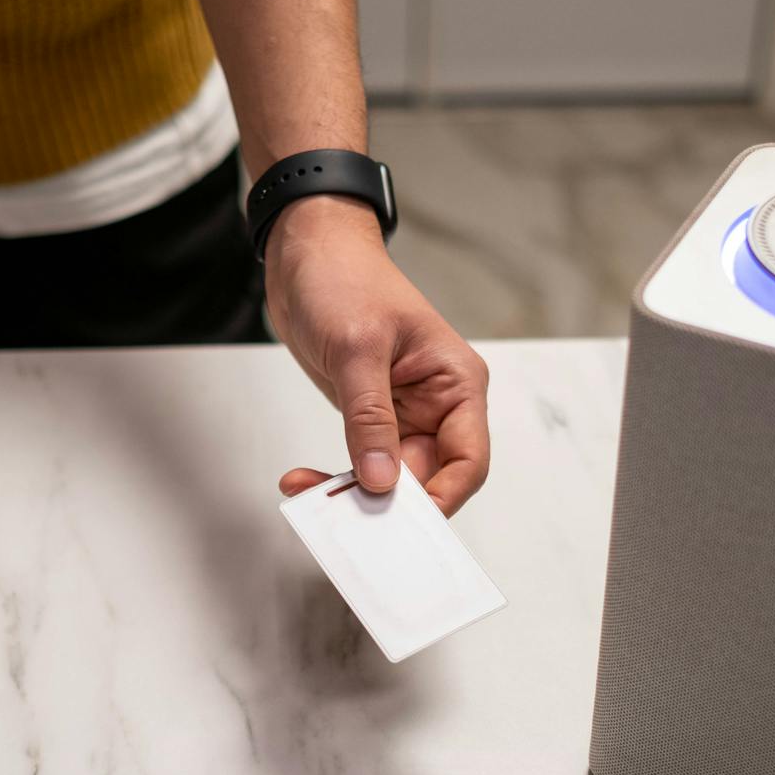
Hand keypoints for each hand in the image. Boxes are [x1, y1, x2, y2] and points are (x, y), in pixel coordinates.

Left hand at [266, 196, 490, 515]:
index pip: (468, 460)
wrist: (307, 251)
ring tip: (311, 493)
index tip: (405, 522)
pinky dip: (338, 478)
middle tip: (347, 519)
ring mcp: (404, 413)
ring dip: (355, 494)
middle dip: (390, 503)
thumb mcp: (357, 348)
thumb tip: (383, 479)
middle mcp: (437, 404)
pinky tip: (306, 479)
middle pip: (429, 478)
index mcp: (456, 383)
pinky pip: (365, 464)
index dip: (442, 498)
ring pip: (392, 478)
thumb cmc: (345, 278)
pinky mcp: (372, 417)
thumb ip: (370, 418)